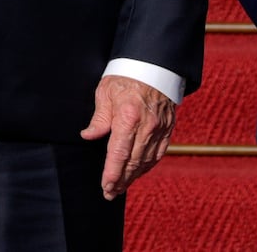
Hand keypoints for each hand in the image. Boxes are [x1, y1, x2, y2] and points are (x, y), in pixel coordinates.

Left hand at [80, 75, 176, 199]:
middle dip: (121, 181)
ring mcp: (160, 128)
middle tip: (110, 193)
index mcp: (128, 117)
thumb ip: (99, 118)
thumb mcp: (106, 92)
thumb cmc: (126, 75)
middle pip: (133, 162)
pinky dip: (148, 165)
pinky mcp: (168, 127)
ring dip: (134, 176)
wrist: (155, 63)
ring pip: (147, 160)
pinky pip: (159, 153)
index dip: (112, 174)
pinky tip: (139, 171)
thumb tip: (88, 136)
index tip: (105, 187)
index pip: (118, 154)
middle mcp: (146, 126)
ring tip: (122, 186)